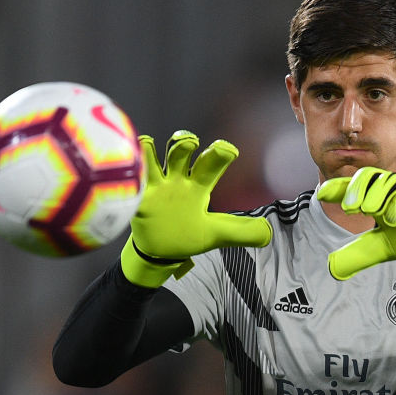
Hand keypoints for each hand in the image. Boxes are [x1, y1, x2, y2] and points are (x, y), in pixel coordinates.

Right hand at [120, 130, 271, 286]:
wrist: (158, 252)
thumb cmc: (187, 237)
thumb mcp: (215, 234)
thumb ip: (241, 232)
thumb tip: (269, 234)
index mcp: (198, 187)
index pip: (211, 164)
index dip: (220, 154)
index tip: (228, 150)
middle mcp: (177, 181)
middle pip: (180, 152)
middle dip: (184, 144)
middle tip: (191, 143)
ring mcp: (154, 186)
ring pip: (152, 157)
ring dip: (151, 148)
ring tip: (149, 143)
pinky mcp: (135, 197)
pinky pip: (130, 177)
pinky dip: (128, 167)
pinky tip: (127, 162)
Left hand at [317, 167, 395, 279]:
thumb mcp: (380, 249)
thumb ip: (357, 256)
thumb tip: (333, 268)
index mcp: (375, 197)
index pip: (352, 187)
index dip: (336, 188)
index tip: (321, 194)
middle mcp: (389, 188)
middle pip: (368, 176)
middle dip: (355, 189)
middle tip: (348, 208)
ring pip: (388, 181)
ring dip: (376, 195)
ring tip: (368, 212)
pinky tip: (393, 218)